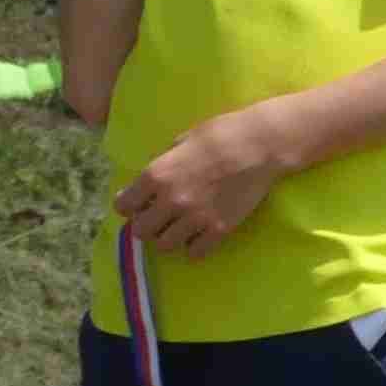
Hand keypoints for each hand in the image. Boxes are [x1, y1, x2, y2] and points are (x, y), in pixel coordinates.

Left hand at [113, 107, 284, 257]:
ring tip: (179, 226)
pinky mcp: (219, 228)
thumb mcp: (181, 141)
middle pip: (141, 231)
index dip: (129, 206)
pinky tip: (199, 234)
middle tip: (159, 217)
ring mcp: (195, 217)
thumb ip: (163, 164)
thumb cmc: (221, 134)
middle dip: (147, 224)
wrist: (261, 143)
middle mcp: (170, 200)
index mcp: (156, 175)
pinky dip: (194, 246)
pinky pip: (195, 252)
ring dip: (169, 237)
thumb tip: (151, 182)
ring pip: (165, 245)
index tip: (137, 204)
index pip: (123, 206)